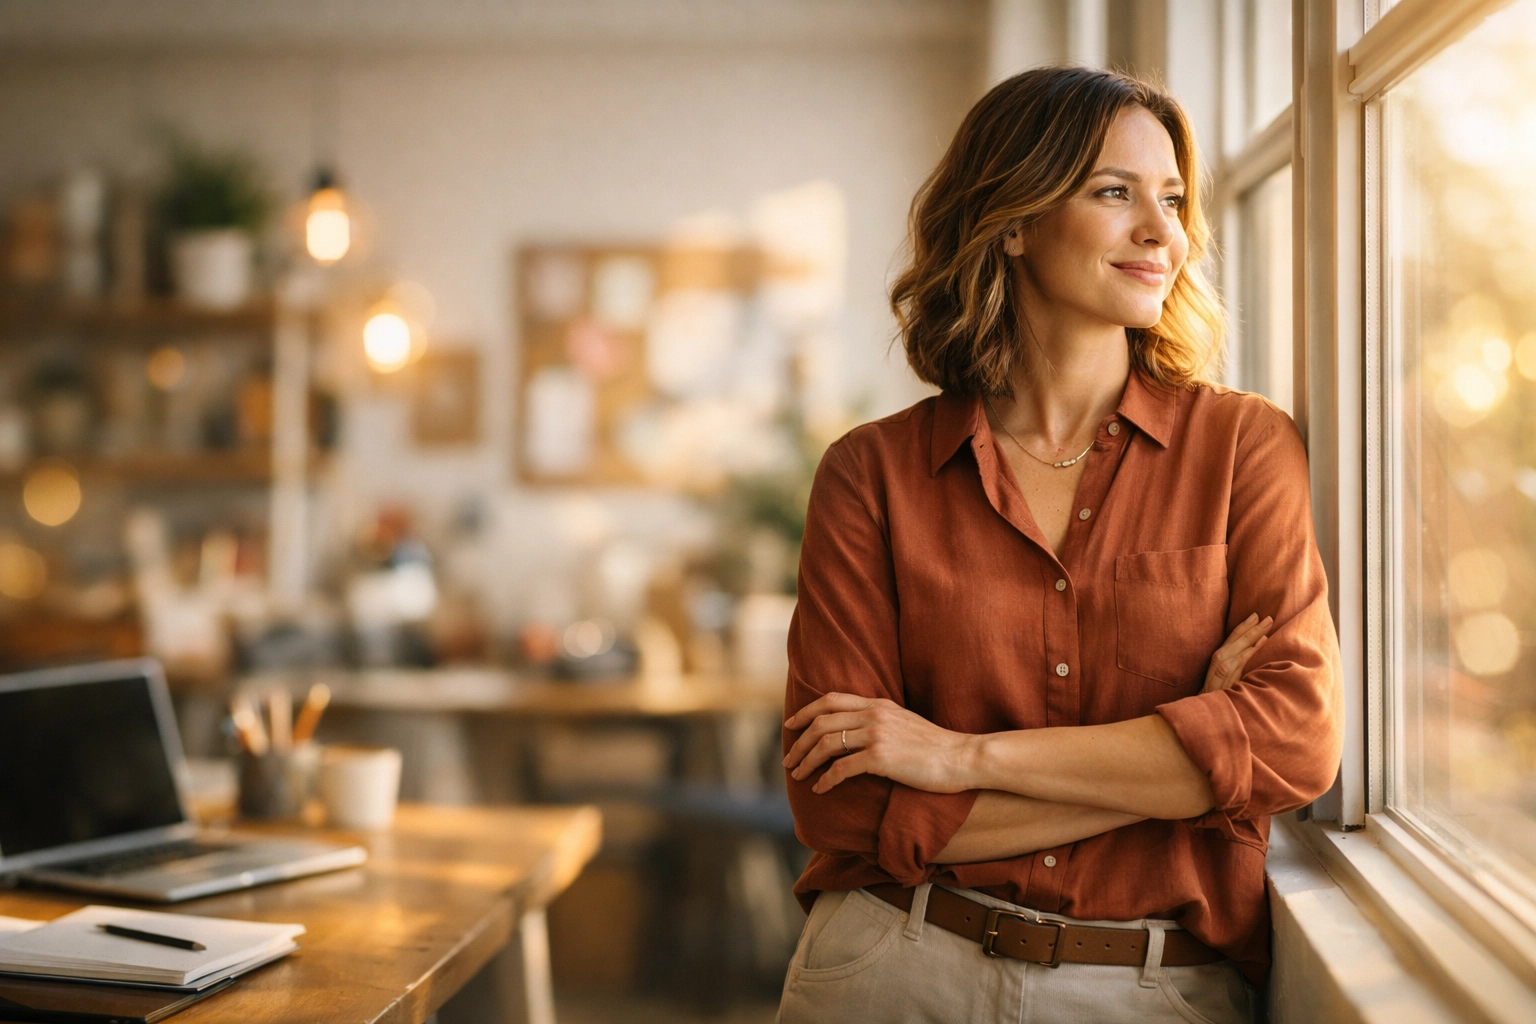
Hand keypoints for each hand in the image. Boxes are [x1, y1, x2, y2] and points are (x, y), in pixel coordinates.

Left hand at [782, 693, 977, 793]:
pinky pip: (841, 769)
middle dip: (799, 742)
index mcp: (878, 704)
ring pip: (826, 744)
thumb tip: (856, 731)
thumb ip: (880, 720)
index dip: (806, 712)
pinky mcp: (881, 758)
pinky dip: (825, 780)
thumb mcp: (904, 722)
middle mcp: (874, 714)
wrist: (962, 757)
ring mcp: (877, 735)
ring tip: (798, 775)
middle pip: (821, 723)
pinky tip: (820, 789)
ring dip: (807, 761)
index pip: (830, 700)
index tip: (790, 725)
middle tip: (789, 760)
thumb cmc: (936, 746)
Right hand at [1203, 613, 1271, 692]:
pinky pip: (1241, 660)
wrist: (1207, 713)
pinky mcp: (1227, 677)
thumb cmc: (1217, 696)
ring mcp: (1222, 669)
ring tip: (1267, 624)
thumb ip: (1233, 665)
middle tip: (1267, 617)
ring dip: (1254, 634)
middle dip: (1251, 627)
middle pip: (1236, 639)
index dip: (1242, 627)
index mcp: (1217, 659)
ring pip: (1240, 646)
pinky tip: (1262, 641)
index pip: (1231, 638)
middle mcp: (1218, 661)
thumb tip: (1249, 654)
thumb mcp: (1224, 678)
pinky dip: (1251, 650)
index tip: (1254, 616)